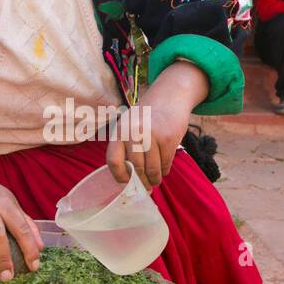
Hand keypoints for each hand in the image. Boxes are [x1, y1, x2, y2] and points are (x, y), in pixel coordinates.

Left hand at [106, 59, 204, 189]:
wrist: (170, 96)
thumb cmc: (147, 115)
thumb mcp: (128, 125)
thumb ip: (125, 147)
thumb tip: (127, 179)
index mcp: (120, 131)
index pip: (113, 160)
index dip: (119, 176)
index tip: (126, 184)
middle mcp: (133, 133)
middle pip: (136, 168)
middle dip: (141, 182)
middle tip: (146, 187)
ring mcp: (152, 136)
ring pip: (152, 169)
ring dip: (154, 179)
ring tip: (155, 181)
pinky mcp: (168, 138)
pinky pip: (166, 164)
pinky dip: (165, 170)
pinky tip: (164, 168)